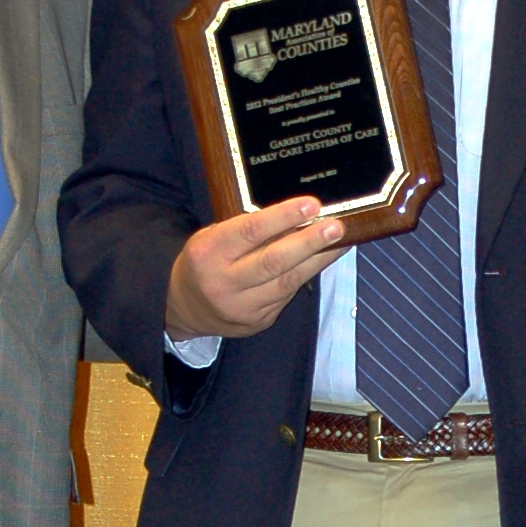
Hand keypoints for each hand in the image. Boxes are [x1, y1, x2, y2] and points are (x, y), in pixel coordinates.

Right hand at [166, 194, 349, 339]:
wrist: (184, 307)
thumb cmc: (204, 261)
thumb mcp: (213, 237)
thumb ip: (246, 229)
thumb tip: (296, 216)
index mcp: (208, 253)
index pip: (250, 231)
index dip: (283, 217)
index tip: (311, 205)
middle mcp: (224, 282)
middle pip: (273, 261)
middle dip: (309, 242)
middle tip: (336, 226)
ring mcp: (242, 306)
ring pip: (287, 281)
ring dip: (318, 259)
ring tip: (340, 241)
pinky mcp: (258, 321)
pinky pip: (287, 294)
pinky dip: (308, 274)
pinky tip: (324, 259)